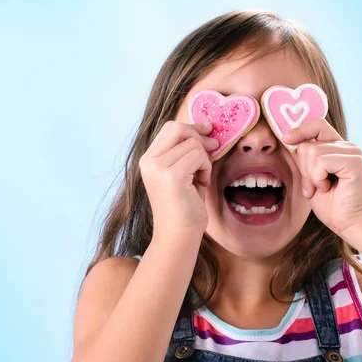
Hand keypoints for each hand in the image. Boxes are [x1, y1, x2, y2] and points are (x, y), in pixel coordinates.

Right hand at [139, 120, 219, 239]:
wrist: (179, 234)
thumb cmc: (185, 206)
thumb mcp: (184, 173)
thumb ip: (186, 152)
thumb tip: (205, 130)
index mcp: (149, 159)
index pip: (170, 128)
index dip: (192, 127)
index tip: (208, 131)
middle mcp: (149, 161)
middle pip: (177, 128)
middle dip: (199, 137)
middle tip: (213, 149)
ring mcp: (158, 168)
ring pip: (192, 144)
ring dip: (204, 159)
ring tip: (201, 178)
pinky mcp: (171, 176)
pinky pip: (198, 157)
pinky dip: (206, 168)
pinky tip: (201, 184)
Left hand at [283, 119, 361, 238]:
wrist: (348, 224)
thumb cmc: (331, 205)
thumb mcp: (310, 177)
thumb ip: (303, 159)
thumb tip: (286, 139)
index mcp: (338, 148)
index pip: (317, 124)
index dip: (300, 130)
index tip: (286, 139)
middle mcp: (347, 146)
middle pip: (308, 143)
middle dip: (304, 168)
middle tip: (315, 186)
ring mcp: (352, 152)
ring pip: (312, 152)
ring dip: (311, 175)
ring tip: (323, 188)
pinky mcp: (354, 162)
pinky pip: (321, 161)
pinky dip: (318, 178)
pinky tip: (328, 188)